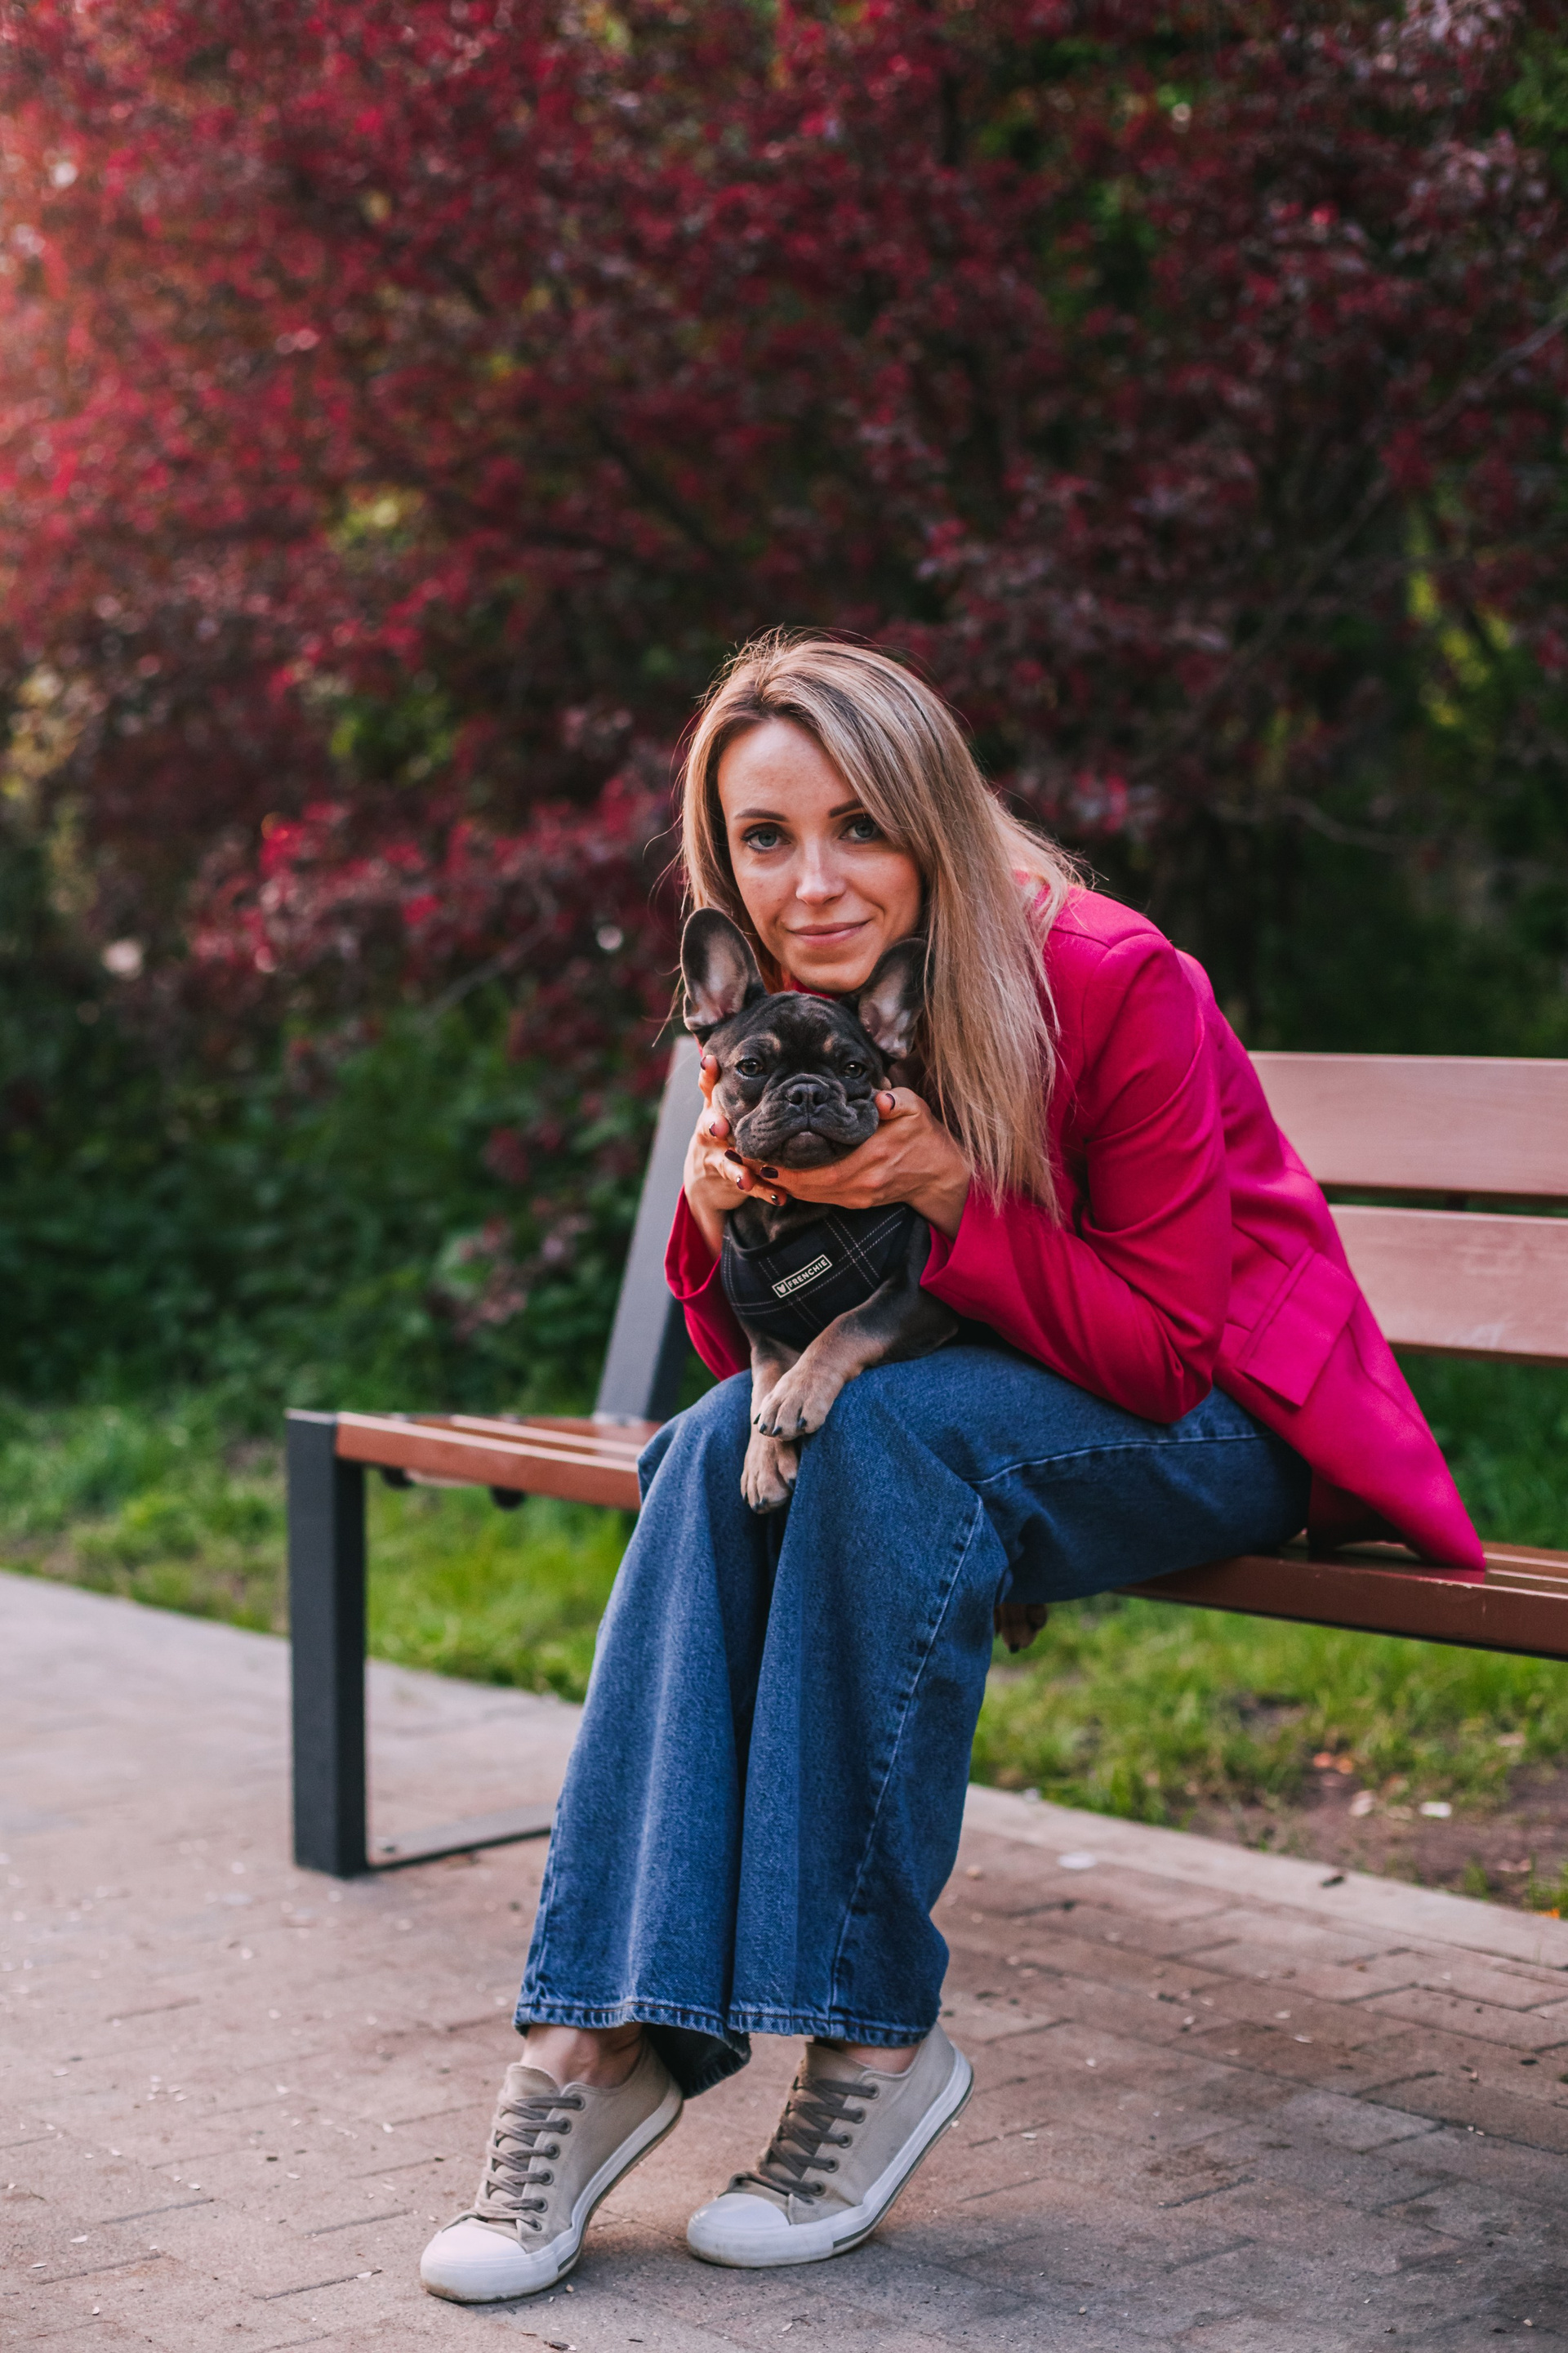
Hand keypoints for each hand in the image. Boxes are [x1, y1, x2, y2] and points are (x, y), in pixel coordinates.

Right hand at [682, 1050, 786, 1257]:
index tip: (710, 1062)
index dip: (707, 1076)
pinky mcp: (727, 1181)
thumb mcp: (721, 1109)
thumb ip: (729, 1086)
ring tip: (745, 1177)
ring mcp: (715, 1159)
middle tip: (720, 1128)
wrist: (704, 1181)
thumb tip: (744, 1048)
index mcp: (713, 1110)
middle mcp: (709, 1133)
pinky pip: (747, 1185)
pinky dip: (762, 1190)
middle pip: (708, 1127)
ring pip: (725, 1163)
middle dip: (714, 1126)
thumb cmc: (722, 1134)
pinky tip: (780, 1196)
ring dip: (737, 1169)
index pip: (708, 1089)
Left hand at [763, 1089, 971, 1239]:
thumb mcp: (914, 1109)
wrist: (941, 1175)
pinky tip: (780, 1175)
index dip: (788, 1166)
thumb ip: (895, 1101)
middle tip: (745, 1159)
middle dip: (775, 1176)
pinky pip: (820, 1197)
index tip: (762, 1154)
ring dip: (783, 1183)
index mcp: (872, 1158)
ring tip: (755, 1167)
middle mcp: (861, 1183)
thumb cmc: (925, 1137)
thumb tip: (880, 1097)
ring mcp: (858, 1196)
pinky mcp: (857, 1202)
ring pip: (811, 1195)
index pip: (821, 1169)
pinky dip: (798, 1188)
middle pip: (807, 1186)